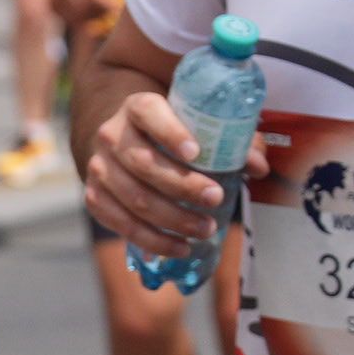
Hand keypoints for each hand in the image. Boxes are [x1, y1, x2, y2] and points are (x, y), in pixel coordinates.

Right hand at [82, 79, 220, 257]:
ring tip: (206, 229)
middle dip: (183, 186)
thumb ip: (230, 138)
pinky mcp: (95, 197)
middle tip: (216, 198)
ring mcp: (99, 168)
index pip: (149, 113)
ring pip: (134, 198)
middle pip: (144, 164)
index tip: (196, 152)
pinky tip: (180, 247)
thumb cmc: (170, 130)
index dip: (170, 132)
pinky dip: (152, 240)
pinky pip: (121, 223)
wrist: (121, 139)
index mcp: (137, 107)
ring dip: (172, 219)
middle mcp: (112, 135)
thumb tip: (258, 165)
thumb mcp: (196, 123)